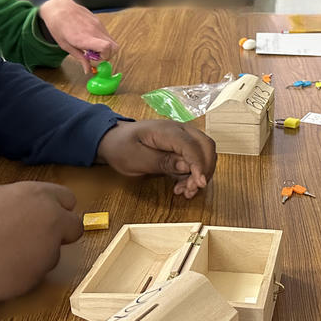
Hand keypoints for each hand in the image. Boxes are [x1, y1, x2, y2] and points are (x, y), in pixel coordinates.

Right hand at [0, 182, 81, 309]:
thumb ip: (24, 202)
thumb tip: (31, 210)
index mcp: (40, 196)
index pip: (68, 199)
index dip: (58, 209)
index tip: (49, 217)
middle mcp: (52, 221)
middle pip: (74, 228)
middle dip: (60, 233)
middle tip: (37, 239)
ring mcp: (47, 251)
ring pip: (53, 254)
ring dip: (39, 255)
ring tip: (6, 256)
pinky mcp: (37, 278)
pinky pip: (36, 274)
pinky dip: (24, 273)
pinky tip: (0, 271)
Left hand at [38, 0, 119, 73]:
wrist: (59, 8)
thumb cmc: (58, 26)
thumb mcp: (66, 46)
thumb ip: (80, 58)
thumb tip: (88, 70)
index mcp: (84, 38)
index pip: (106, 48)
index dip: (105, 58)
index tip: (96, 60)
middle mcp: (94, 31)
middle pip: (114, 47)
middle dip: (108, 55)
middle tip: (95, 56)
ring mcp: (98, 25)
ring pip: (111, 41)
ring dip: (105, 47)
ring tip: (91, 46)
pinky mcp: (99, 21)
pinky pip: (106, 34)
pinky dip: (102, 40)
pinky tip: (90, 38)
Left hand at [97, 121, 216, 198]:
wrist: (114, 139)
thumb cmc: (121, 146)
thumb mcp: (136, 158)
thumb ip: (161, 161)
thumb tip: (186, 165)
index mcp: (166, 130)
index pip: (192, 145)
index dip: (199, 165)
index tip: (199, 183)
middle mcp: (179, 130)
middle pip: (206, 146)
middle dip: (204, 169)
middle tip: (192, 189)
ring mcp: (182, 137)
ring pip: (204, 153)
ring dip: (201, 173)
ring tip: (185, 191)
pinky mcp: (181, 147)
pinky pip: (196, 159)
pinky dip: (194, 173)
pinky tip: (182, 186)